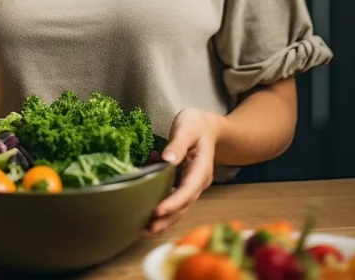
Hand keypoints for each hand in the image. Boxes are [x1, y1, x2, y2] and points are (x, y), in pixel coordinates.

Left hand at [147, 108, 218, 233]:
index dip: (174, 202)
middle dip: (168, 217)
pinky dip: (164, 206)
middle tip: (148, 228)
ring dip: (166, 218)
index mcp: (202, 168)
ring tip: (146, 228)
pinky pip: (176, 198)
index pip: (188, 189)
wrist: (208, 127)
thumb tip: (167, 159)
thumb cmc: (196, 125)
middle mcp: (199, 181)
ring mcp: (193, 184)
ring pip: (181, 206)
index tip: (158, 210)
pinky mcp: (186, 184)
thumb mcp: (187, 128)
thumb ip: (178, 144)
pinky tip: (148, 208)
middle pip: (185, 204)